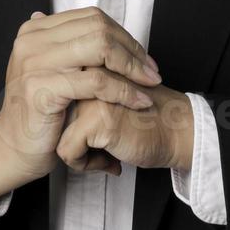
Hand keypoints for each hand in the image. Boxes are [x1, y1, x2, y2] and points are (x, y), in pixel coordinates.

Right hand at [0, 6, 162, 201]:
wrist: (13, 150)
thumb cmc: (38, 114)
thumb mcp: (50, 71)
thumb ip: (67, 46)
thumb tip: (85, 22)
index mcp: (35, 32)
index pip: (92, 18)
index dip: (123, 35)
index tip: (143, 58)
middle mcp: (32, 41)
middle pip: (99, 28)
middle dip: (132, 49)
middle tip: (152, 71)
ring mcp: (35, 63)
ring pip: (100, 49)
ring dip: (132, 67)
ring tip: (150, 84)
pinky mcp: (43, 88)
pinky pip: (96, 82)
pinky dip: (124, 90)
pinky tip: (138, 101)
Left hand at [55, 83, 195, 174]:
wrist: (178, 131)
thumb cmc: (146, 120)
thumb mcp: (108, 99)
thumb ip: (82, 97)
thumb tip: (51, 108)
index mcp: (87, 66)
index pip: (56, 103)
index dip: (71, 127)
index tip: (92, 136)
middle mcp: (85, 76)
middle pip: (55, 119)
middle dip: (73, 140)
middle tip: (102, 147)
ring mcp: (90, 96)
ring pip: (57, 135)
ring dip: (79, 153)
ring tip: (106, 154)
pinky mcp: (96, 119)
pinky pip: (67, 151)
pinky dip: (84, 164)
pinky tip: (110, 161)